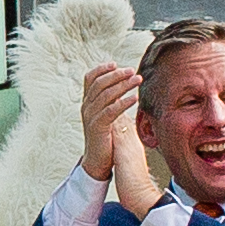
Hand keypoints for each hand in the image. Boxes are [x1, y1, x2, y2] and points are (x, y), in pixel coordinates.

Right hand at [81, 61, 139, 176]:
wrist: (98, 161)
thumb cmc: (106, 137)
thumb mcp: (106, 115)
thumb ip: (111, 100)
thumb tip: (123, 85)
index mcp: (88, 102)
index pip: (90, 78)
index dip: (102, 69)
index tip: (116, 64)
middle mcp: (86, 107)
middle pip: (99, 83)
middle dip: (117, 75)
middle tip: (132, 71)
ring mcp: (90, 117)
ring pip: (106, 94)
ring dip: (123, 85)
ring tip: (137, 80)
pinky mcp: (97, 127)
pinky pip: (111, 110)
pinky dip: (123, 102)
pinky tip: (135, 98)